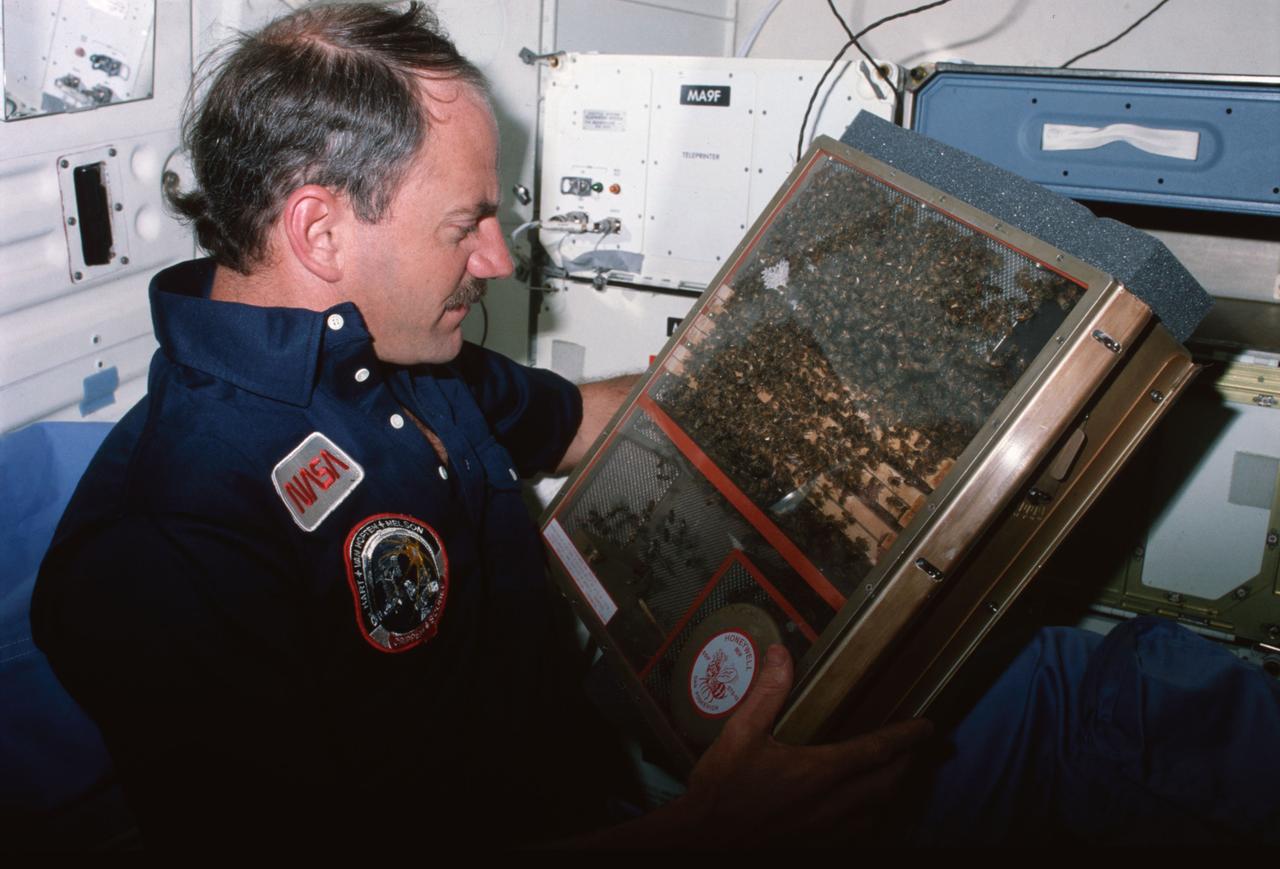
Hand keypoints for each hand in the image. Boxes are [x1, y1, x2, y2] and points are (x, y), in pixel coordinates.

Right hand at [682, 643, 933, 845]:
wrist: (703, 840)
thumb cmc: (721, 790)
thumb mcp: (740, 733)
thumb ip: (767, 693)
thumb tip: (781, 654)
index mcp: (818, 772)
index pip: (876, 751)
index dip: (905, 737)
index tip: (927, 727)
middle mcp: (831, 804)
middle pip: (887, 784)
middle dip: (907, 764)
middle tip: (917, 748)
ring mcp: (827, 832)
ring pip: (878, 812)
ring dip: (893, 791)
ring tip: (897, 774)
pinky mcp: (817, 847)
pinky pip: (860, 833)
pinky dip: (872, 816)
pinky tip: (865, 810)